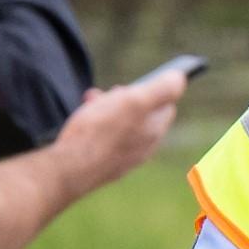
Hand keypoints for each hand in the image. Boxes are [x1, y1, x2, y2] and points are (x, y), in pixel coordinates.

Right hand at [40, 59, 197, 189]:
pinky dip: (96, 126)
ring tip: (89, 103)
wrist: (68, 170)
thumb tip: (180, 78)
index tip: (133, 85)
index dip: (151, 89)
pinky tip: (81, 124)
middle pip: (142, 114)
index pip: (167, 104)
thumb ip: (162, 88)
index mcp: (154, 131)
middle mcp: (143, 148)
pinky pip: (106, 139)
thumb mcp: (134, 100)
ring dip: (106, 109)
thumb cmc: (98, 132)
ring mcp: (124, 159)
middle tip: (106, 93)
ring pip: (121, 125)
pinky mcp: (105, 165)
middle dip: (125, 98)